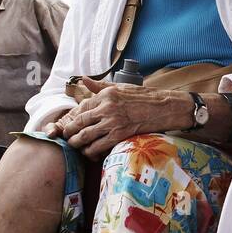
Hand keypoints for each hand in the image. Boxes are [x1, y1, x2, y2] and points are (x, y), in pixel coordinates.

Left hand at [48, 77, 186, 159]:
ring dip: (77, 144)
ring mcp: (113, 122)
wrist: (164, 108)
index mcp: (106, 95)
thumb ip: (100, 86)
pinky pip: (99, 146)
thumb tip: (84, 80)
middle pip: (79, 123)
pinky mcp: (120, 135)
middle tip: (67, 138)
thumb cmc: (144, 97)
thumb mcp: (121, 87)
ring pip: (85, 137)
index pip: (81, 108)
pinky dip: (91, 152)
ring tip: (76, 147)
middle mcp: (107, 108)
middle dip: (70, 133)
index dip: (71, 118)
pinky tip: (91, 152)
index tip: (69, 124)